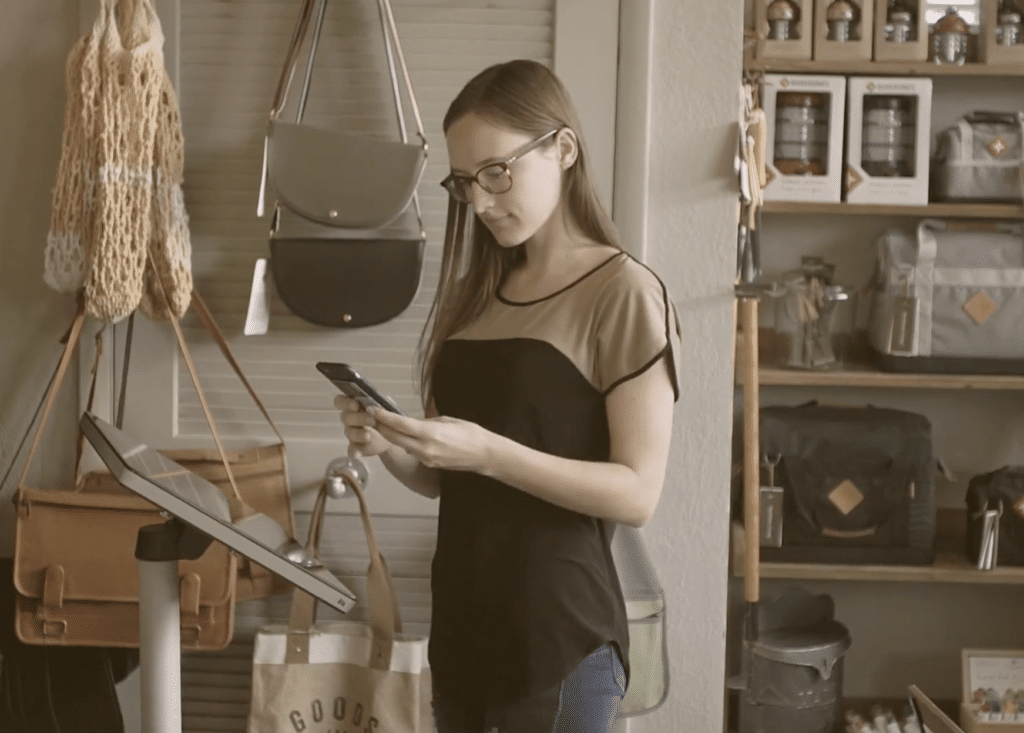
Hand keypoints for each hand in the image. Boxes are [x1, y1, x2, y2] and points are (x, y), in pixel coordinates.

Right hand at [335, 395, 392, 456]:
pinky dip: (354, 451)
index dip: (345, 403)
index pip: (340, 401)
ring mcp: (352, 433)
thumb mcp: (384, 405)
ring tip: (369, 436)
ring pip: (349, 433)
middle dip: (358, 418)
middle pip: (345, 417)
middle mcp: (350, 419)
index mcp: (354, 405)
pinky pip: (351, 449)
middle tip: (372, 421)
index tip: (355, 405)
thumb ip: (379, 402)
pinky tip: (358, 454)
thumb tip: (376, 403)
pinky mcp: (356, 447)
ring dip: (358, 434)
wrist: (392, 436)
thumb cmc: (384, 416)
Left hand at [368, 407, 492, 472]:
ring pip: (401, 445)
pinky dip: (405, 442)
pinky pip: (411, 451)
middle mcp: (425, 448)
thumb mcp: (447, 420)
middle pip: (394, 437)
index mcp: (431, 433)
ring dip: (391, 435)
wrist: (484, 455)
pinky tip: (404, 435)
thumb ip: (426, 421)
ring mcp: (426, 458)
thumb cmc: (471, 434)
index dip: (383, 417)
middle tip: (371, 416)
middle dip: (380, 426)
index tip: (372, 409)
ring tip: (384, 424)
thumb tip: (412, 421)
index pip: (400, 424)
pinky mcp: (429, 463)